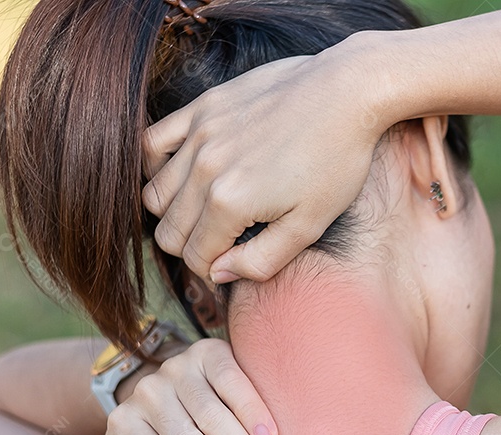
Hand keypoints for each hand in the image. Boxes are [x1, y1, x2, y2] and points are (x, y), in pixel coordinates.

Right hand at [141, 36, 385, 283]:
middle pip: (168, 231)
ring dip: (174, 213)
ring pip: (154, 194)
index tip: (233, 262)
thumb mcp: (310, 225)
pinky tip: (183, 176)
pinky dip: (156, 167)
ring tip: (207, 213)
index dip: (212, 269)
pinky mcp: (202, 107)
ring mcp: (199, 135)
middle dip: (192, 247)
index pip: (195, 257)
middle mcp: (204, 169)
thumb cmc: (337, 162)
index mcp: (230, 203)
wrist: (348, 94)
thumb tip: (218, 275)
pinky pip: (152, 143)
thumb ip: (261, 260)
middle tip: (223, 243)